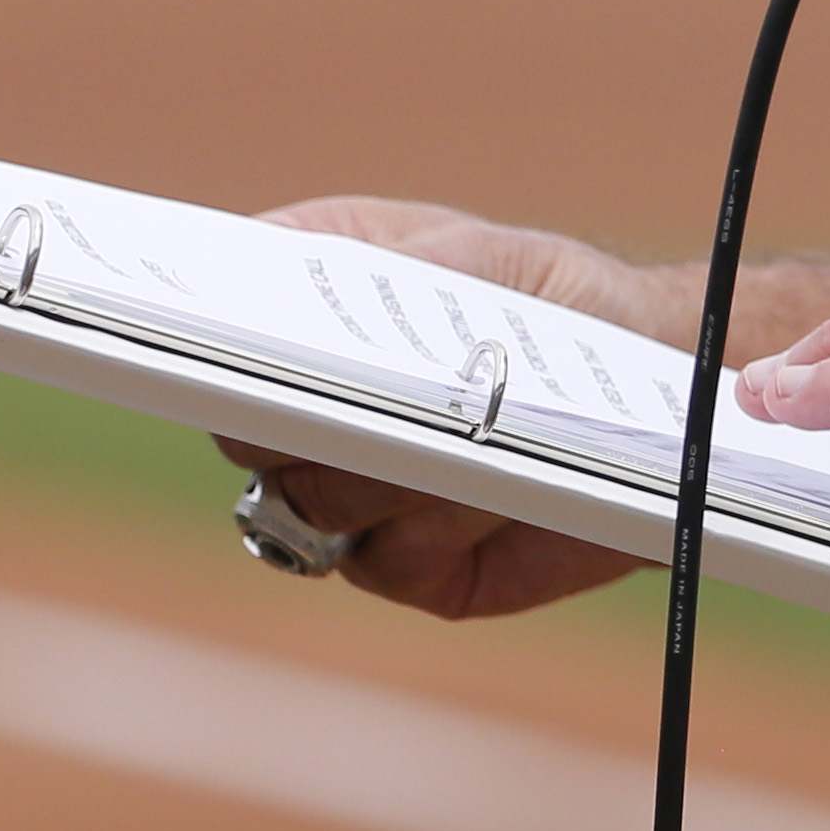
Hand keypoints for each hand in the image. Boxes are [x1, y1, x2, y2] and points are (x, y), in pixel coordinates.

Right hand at [205, 197, 829, 622]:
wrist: (663, 390)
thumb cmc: (553, 302)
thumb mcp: (476, 257)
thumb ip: (384, 264)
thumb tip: (286, 267)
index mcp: (310, 325)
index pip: (207, 333)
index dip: (176, 330)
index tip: (166, 317)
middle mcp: (318, 423)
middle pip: (244, 432)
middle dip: (283, 410)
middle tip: (325, 384)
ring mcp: (361, 506)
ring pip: (316, 502)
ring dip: (385, 465)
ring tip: (461, 423)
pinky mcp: (422, 573)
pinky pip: (392, 558)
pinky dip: (445, 518)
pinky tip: (503, 484)